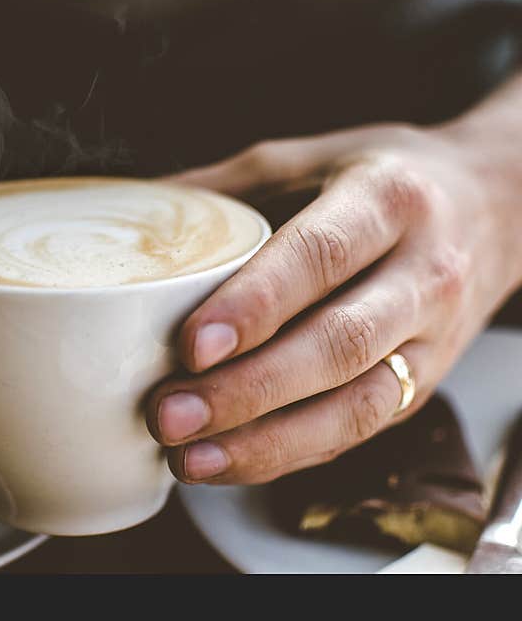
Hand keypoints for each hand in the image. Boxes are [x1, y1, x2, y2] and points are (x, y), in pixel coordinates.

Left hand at [147, 123, 521, 483]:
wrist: (494, 208)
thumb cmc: (383, 180)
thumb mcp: (309, 158)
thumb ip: (226, 188)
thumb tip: (134, 213)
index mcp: (388, 201)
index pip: (321, 257)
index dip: (256, 306)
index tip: (192, 346)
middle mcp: (422, 274)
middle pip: (337, 346)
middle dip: (247, 391)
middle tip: (168, 415)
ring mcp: (431, 340)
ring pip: (354, 407)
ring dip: (266, 443)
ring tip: (189, 458)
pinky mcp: (423, 384)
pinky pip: (358, 432)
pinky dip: (290, 453)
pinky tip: (230, 462)